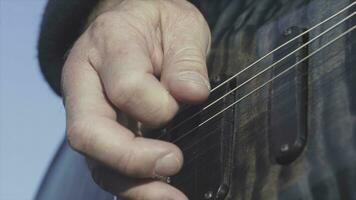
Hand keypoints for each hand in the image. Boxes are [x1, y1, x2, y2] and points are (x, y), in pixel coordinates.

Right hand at [62, 0, 210, 198]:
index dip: (159, 104)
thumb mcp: (182, 26)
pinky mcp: (101, 132)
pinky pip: (107, 167)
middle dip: (132, 159)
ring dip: (133, 186)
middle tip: (173, 165)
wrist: (136, 22)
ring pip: (95, 160)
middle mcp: (86, 82)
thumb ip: (186, 60)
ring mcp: (89, 111)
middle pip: (89, 132)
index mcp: (108, 45)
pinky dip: (132, 186)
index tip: (186, 101)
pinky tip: (158, 193)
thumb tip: (191, 94)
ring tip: (170, 199)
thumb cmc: (159, 23)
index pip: (125, 86)